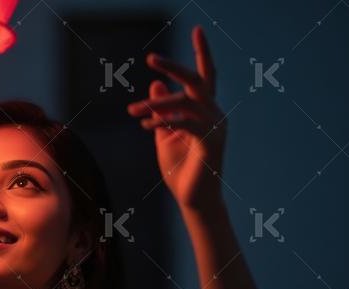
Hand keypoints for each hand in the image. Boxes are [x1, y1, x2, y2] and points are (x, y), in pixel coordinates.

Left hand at [127, 26, 225, 210]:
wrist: (192, 199)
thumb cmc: (180, 169)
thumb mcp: (163, 134)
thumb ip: (160, 111)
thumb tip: (154, 86)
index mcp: (205, 111)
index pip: (205, 76)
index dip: (202, 52)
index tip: (198, 29)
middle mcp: (214, 114)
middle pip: (197, 80)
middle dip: (173, 67)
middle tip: (150, 58)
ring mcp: (215, 127)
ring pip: (184, 102)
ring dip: (155, 106)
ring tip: (132, 112)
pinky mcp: (210, 141)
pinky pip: (184, 122)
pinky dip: (163, 121)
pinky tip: (145, 125)